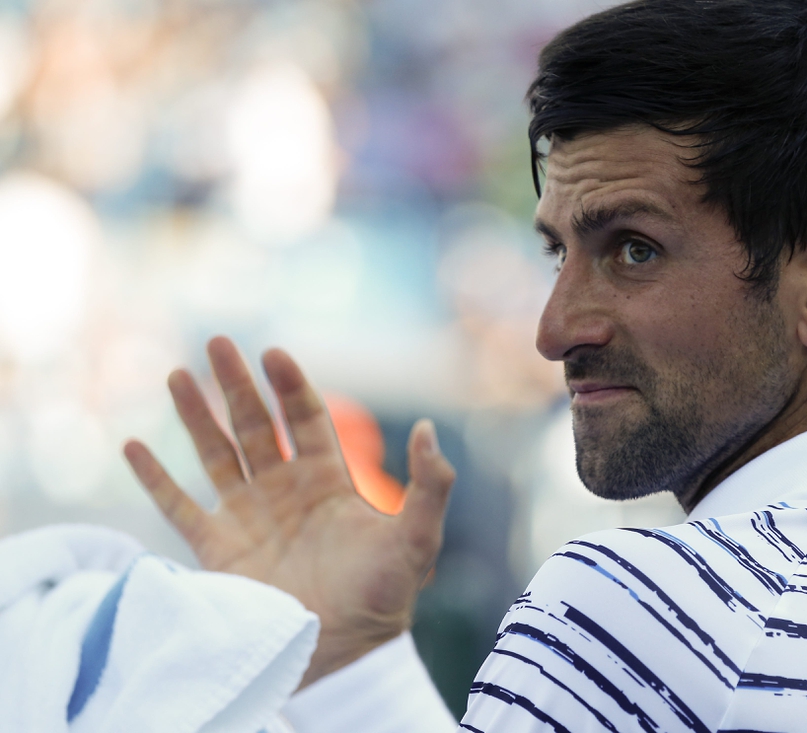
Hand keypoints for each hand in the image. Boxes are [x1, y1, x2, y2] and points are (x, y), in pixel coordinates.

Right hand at [122, 336, 454, 687]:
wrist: (344, 652)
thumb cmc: (385, 596)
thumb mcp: (418, 537)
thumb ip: (430, 484)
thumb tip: (426, 428)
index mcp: (326, 480)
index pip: (304, 418)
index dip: (290, 385)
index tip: (274, 352)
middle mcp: (283, 490)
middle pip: (254, 424)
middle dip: (237, 383)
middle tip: (218, 341)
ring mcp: (247, 517)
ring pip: (215, 453)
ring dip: (196, 415)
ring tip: (179, 375)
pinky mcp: (218, 550)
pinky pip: (178, 507)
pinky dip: (155, 479)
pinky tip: (133, 445)